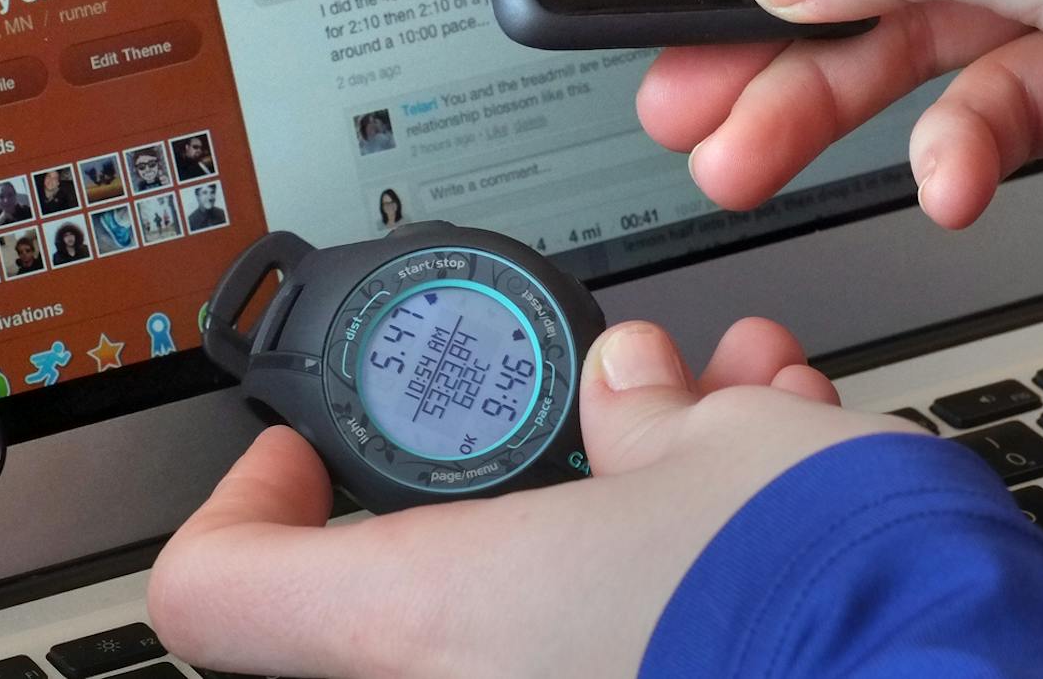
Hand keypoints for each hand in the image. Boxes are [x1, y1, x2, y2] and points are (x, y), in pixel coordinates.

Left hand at [148, 319, 906, 678]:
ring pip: (540, 613)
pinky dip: (672, 578)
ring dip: (620, 507)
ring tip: (731, 414)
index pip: (216, 593)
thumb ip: (653, 413)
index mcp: (431, 621)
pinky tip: (772, 486)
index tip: (313, 450)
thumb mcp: (727, 445)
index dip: (247, 502)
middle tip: (582, 413)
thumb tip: (640, 392)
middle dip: (513, 476)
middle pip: (405, 592)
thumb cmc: (827, 596)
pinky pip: (626, 650)